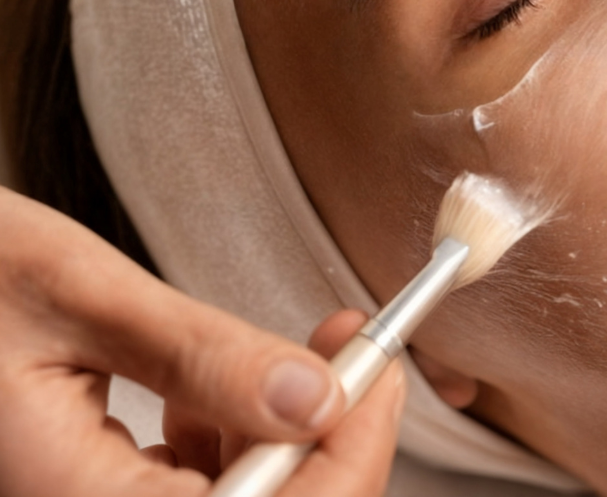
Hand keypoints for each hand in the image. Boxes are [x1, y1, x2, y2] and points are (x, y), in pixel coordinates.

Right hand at [0, 187, 404, 495]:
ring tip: (297, 357)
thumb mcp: (76, 295)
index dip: (347, 460)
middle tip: (355, 353)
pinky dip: (224, 446)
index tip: (382, 372)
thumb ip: (202, 354)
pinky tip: (218, 388)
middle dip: (327, 449)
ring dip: (280, 443)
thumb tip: (321, 396)